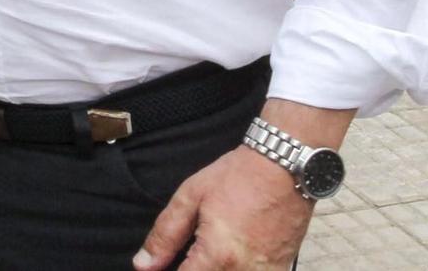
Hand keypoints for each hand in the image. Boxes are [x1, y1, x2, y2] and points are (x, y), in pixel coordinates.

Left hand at [133, 144, 313, 269]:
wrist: (285, 167)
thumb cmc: (236, 178)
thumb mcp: (190, 197)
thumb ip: (165, 235)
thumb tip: (143, 265)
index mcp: (217, 256)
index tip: (163, 267)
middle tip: (187, 256)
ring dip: (213, 270)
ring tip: (207, 254)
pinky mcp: (279, 270)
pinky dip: (235, 270)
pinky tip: (227, 257)